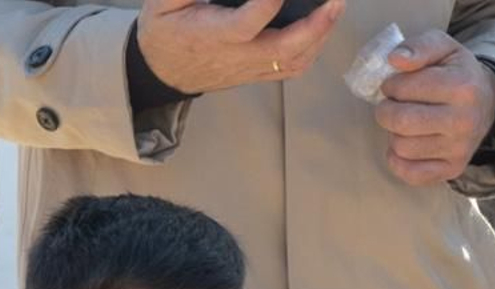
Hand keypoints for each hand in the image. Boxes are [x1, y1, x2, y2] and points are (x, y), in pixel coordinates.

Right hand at [136, 0, 343, 96]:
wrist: (159, 72)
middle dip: (316, 26)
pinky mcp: (254, 74)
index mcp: (212, 36)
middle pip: (284, 50)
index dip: (269, 2)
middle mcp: (235, 57)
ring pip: (293, 63)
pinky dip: (313, 50)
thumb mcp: (163, 2)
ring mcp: (248, 69)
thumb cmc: (163, 31)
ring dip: (320, 37)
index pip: (247, 23)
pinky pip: (291, 69)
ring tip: (335, 7)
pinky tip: (322, 28)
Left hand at [376, 31, 494, 185]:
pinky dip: (398, 160)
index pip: (405, 88)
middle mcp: (464, 122)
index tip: (395, 84)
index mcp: (463, 87)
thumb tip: (395, 60)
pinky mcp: (452, 169)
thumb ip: (420, 46)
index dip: (391, 85)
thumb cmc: (456, 73)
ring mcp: (459, 149)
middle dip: (386, 111)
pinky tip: (405, 144)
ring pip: (401, 148)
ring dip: (393, 133)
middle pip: (401, 122)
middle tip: (391, 104)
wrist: (486, 103)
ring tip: (405, 122)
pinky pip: (410, 174)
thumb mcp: (444, 48)